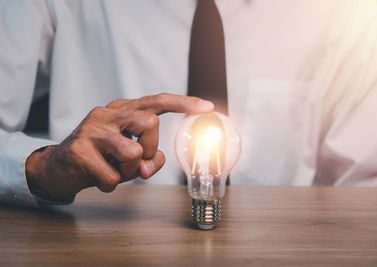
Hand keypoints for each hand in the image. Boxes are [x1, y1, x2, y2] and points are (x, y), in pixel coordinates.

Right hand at [25, 93, 213, 198]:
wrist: (58, 167)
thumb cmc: (101, 158)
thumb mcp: (130, 156)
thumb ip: (149, 157)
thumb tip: (149, 167)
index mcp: (122, 110)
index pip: (156, 101)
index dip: (183, 103)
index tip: (207, 106)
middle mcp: (108, 114)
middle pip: (149, 123)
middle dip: (151, 148)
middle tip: (137, 161)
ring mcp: (92, 129)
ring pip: (133, 151)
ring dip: (129, 171)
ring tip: (114, 171)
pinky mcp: (78, 150)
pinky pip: (112, 175)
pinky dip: (111, 184)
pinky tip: (98, 179)